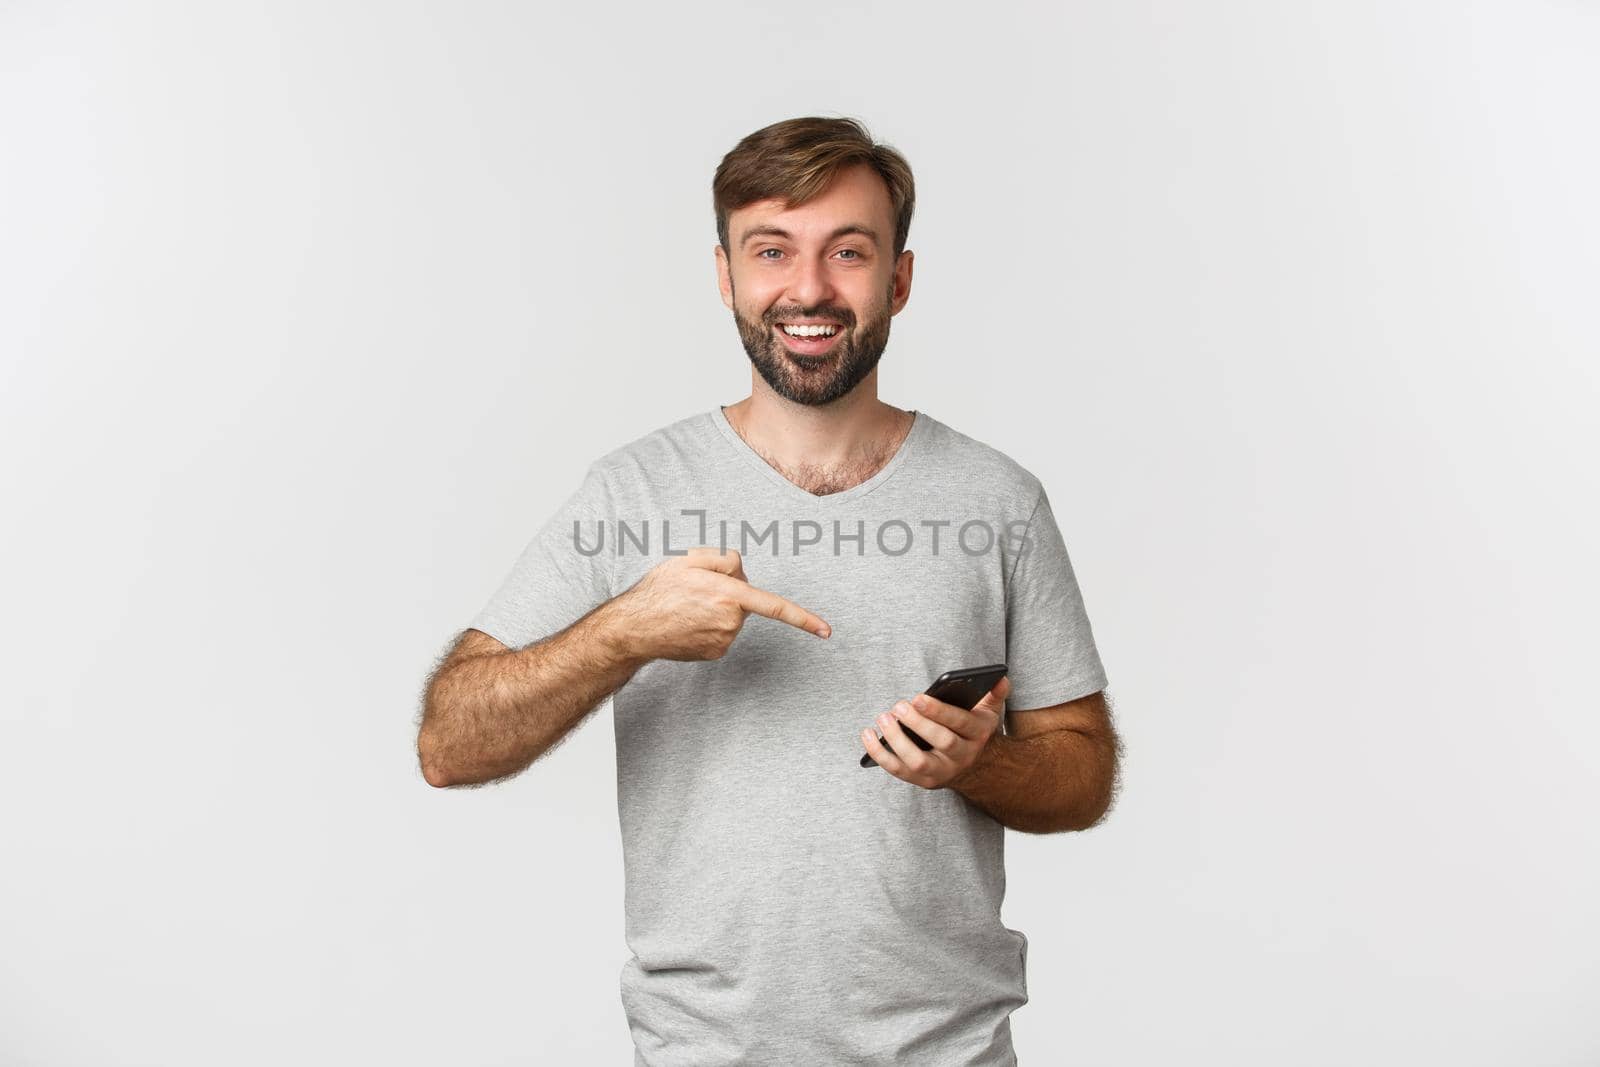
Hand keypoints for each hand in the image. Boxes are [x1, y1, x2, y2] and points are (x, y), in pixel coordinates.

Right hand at [610, 547, 830, 661]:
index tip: (827, 631)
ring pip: (734, 617)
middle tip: (696, 588)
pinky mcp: (715, 653)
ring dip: (719, 608)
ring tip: (688, 606)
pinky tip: (689, 622)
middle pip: (745, 600)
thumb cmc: (659, 591)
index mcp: (729, 595)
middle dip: (731, 591)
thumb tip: (741, 570)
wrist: (634, 629)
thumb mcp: (689, 559)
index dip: (804, 619)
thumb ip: (724, 557)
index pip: (775, 607)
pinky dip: (711, 624)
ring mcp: (724, 641)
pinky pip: (723, 632)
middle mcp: (730, 622)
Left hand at [861, 676, 1009, 788]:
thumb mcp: (988, 713)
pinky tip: (867, 735)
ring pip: (918, 761)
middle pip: (941, 742)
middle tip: (898, 706)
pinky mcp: (923, 781)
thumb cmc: (973, 731)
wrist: (975, 768)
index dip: (938, 711)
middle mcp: (961, 756)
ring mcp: (942, 772)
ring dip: (897, 741)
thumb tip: (1001, 678)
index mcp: (977, 735)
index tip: (917, 697)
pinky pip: (898, 771)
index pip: (959, 723)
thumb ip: (995, 694)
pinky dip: (880, 754)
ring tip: (883, 718)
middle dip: (918, 724)